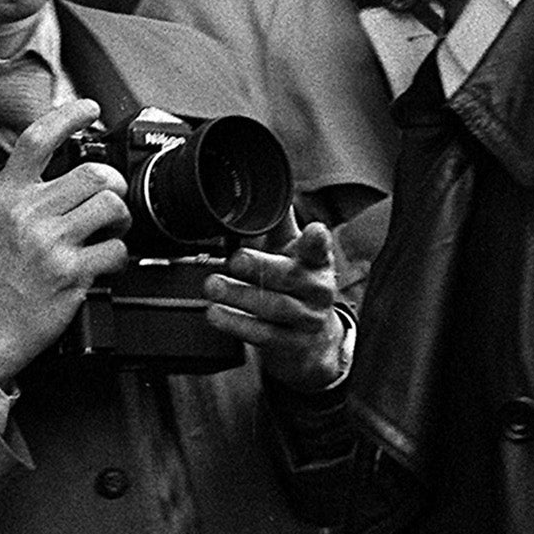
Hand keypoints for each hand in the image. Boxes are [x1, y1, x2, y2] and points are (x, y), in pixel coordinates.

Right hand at [0, 100, 129, 384]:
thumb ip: (26, 192)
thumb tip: (63, 167)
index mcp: (7, 195)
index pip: (37, 139)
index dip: (68, 116)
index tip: (89, 108)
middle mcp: (28, 214)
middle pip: (93, 174)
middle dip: (113, 185)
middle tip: (111, 198)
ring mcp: (50, 243)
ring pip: (111, 206)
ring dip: (121, 218)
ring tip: (111, 229)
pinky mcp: (71, 273)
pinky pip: (117, 249)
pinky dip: (119, 256)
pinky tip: (104, 261)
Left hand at [203, 220, 346, 389]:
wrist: (314, 343)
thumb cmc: (297, 288)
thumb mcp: (293, 255)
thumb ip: (278, 225)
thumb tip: (264, 189)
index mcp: (317, 262)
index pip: (320, 248)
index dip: (316, 240)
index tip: (312, 231)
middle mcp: (318, 290)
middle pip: (290, 276)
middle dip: (260, 266)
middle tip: (234, 260)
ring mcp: (308, 319)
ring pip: (275, 307)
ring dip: (240, 296)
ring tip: (213, 286)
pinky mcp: (294, 345)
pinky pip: (265, 335)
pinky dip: (237, 324)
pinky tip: (216, 314)